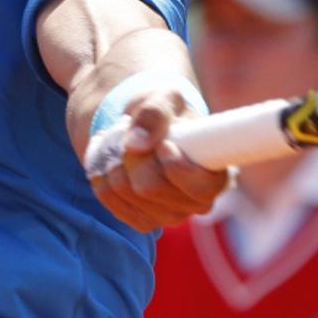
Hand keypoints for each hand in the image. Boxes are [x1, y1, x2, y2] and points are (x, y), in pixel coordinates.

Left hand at [87, 88, 227, 231]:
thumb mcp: (165, 98)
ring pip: (123, 191)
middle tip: (129, 129)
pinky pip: (107, 197)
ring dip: (112, 157)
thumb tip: (135, 145)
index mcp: (216, 177)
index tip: (163, 144)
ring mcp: (168, 216)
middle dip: (131, 154)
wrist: (148, 125)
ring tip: (120, 138)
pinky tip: (110, 155)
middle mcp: (196, 203)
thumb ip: (155, 114)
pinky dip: (101, 170)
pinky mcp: (141, 219)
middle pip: (149, 188)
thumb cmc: (167, 111)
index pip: (200, 187)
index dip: (175, 167)